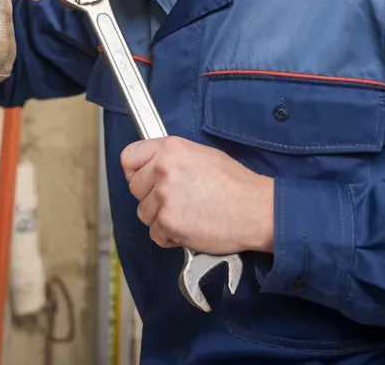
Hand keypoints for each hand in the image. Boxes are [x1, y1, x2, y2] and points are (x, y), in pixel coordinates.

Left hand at [120, 136, 273, 255]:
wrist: (255, 209)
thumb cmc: (235, 184)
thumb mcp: (202, 154)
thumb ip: (172, 158)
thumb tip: (153, 166)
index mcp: (170, 148)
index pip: (129, 157)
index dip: (136, 171)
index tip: (143, 179)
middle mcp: (163, 169)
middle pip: (134, 188)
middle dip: (151, 197)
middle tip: (176, 200)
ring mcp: (164, 197)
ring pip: (143, 213)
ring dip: (161, 218)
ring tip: (187, 213)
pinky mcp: (169, 223)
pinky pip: (156, 234)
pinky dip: (170, 236)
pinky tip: (189, 227)